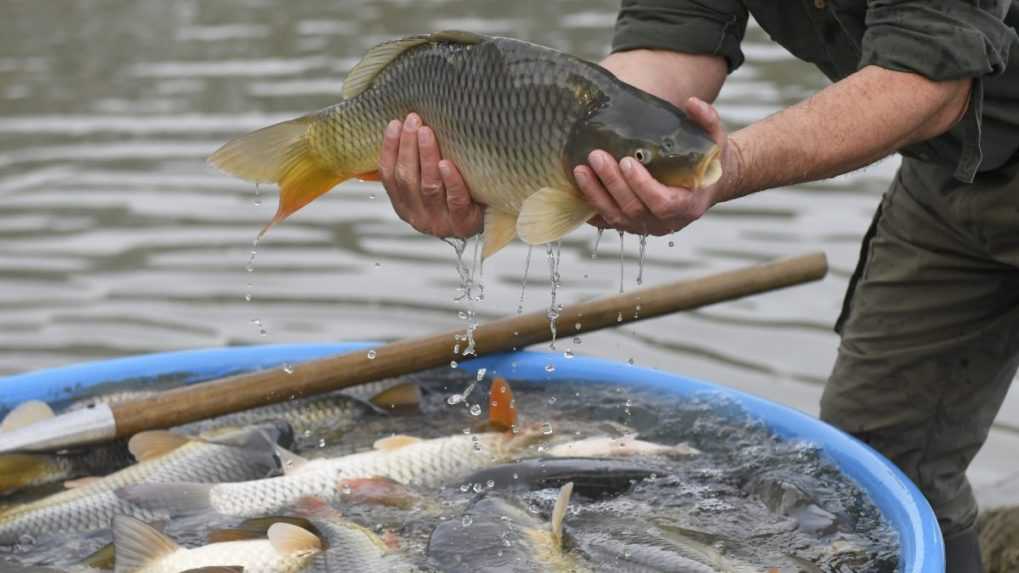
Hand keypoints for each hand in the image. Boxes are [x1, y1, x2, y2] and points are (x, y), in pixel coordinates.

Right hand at [379, 113, 483, 237]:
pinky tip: (446, 163)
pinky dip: (450, 180)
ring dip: (426, 156)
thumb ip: (417, 166)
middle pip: (407, 179)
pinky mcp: (462, 224)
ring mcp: (440, 223)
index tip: (395, 124)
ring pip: (429, 186)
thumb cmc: (458, 195)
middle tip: (413, 120)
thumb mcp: (431, 184)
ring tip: (426, 132)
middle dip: (408, 147)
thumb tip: (408, 125)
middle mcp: (418, 217)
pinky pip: (455, 200)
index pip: (389, 176)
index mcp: (404, 206)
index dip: (389, 149)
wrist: (489, 220)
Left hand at [573, 97, 742, 235]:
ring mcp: (647, 227)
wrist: (706, 183)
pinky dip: (590, 207)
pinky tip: (575, 190)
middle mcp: (666, 222)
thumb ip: (708, 121)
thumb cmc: (709, 161)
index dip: (642, 186)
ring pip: (616, 218)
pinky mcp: (632, 225)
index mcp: (688, 205)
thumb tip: (693, 103)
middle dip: (612, 184)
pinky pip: (607, 222)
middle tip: (596, 156)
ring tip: (580, 169)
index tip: (627, 161)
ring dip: (596, 195)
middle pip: (633, 209)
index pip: (662, 203)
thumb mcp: (716, 140)